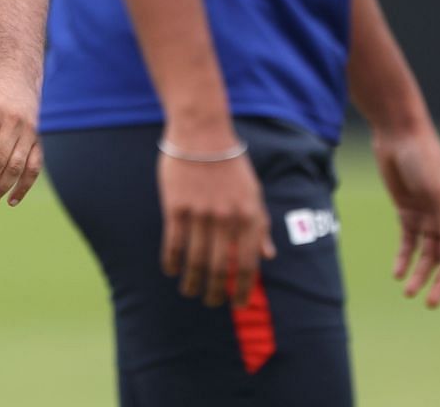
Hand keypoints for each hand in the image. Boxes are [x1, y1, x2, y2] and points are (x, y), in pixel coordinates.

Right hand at [158, 140, 274, 307]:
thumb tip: (268, 255)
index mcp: (249, 217)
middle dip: (215, 291)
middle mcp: (227, 219)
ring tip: (189, 291)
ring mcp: (201, 213)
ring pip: (196, 260)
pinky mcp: (176, 206)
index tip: (237, 304)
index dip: (242, 289)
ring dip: (192, 282)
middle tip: (210, 302)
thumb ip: (260, 226)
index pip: (248, 265)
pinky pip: (174, 243)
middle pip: (219, 268)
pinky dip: (172, 261)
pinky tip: (171, 270)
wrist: (202, 133)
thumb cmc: (231, 163)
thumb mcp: (254, 193)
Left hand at [373, 125, 439, 308]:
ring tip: (408, 293)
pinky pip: (408, 241)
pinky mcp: (407, 211)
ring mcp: (428, 215)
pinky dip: (403, 258)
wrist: (397, 135)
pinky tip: (397, 274)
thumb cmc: (424, 158)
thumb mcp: (438, 190)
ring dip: (419, 274)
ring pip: (426, 253)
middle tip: (432, 304)